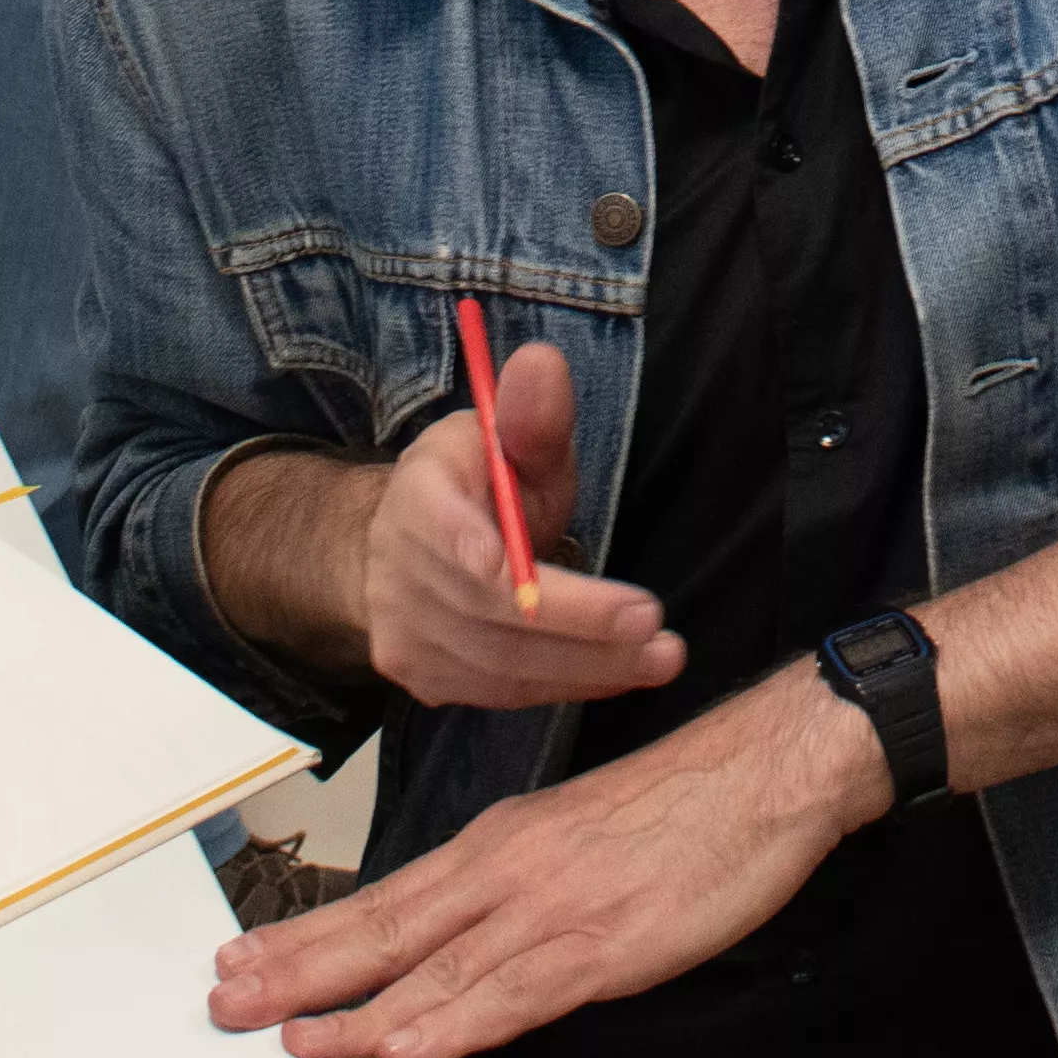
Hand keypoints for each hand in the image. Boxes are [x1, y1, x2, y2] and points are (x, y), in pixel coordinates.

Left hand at [210, 670, 877, 1057]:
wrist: (760, 773)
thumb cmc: (676, 809)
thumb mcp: (572, 841)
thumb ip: (511, 895)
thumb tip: (455, 946)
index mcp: (496, 846)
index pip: (382, 900)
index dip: (307, 937)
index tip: (243, 960)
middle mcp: (505, 872)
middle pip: (384, 930)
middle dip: (298, 972)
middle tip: (227, 1002)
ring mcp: (549, 908)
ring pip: (434, 967)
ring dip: (357, 1010)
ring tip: (292, 1040)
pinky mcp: (601, 943)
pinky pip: (512, 991)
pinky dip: (453, 1019)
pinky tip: (408, 1043)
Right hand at [363, 340, 682, 710]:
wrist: (404, 545)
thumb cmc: (473, 483)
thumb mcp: (504, 436)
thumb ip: (531, 414)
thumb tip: (543, 363)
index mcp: (416, 498)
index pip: (466, 549)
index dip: (537, 584)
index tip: (621, 603)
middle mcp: (397, 574)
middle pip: (494, 620)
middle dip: (586, 632)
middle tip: (661, 636)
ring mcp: (402, 635)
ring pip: (501, 669)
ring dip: (587, 669)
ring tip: (660, 660)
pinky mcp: (422, 678)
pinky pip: (499, 694)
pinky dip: (564, 686)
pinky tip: (619, 675)